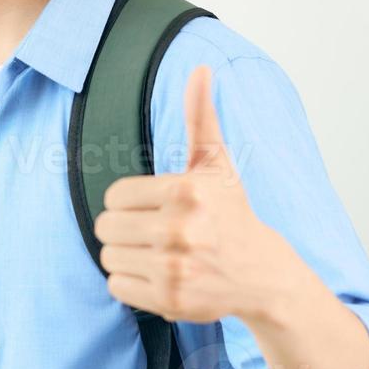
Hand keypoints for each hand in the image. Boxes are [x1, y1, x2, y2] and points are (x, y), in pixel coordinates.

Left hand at [94, 63, 301, 323]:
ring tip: (157, 253)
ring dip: (126, 256)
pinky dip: (131, 283)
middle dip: (125, 229)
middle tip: (154, 232)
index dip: (128, 202)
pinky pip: (116, 286)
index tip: (155, 207)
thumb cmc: (229, 212)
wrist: (261, 273)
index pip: (114, 196)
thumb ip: (200, 116)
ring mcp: (175, 267)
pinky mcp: (170, 299)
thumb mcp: (215, 163)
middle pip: (106, 227)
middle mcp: (180, 229)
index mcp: (185, 191)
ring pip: (108, 257)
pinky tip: (159, 275)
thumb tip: (201, 69)